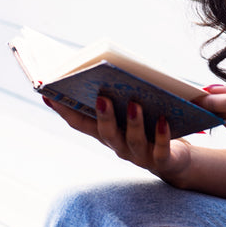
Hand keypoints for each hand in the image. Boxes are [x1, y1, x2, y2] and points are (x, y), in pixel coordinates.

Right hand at [42, 95, 192, 182]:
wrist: (178, 160)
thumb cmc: (150, 127)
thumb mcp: (132, 110)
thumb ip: (121, 93)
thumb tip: (109, 65)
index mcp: (107, 132)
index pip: (81, 123)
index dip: (63, 110)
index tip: (47, 93)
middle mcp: (120, 146)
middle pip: (106, 133)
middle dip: (103, 115)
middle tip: (101, 96)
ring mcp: (140, 155)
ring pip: (133, 141)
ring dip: (133, 122)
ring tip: (134, 104)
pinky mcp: (163, 161)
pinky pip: (161, 150)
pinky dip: (162, 135)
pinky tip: (163, 120)